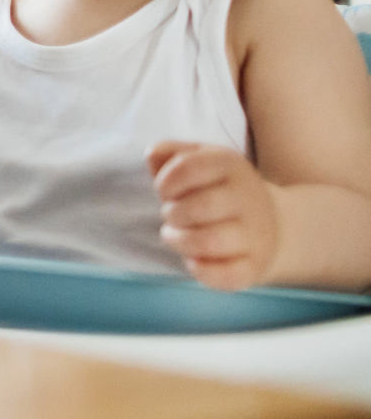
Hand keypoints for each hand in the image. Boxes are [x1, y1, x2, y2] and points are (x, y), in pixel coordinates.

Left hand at [149, 140, 279, 290]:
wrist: (275, 221)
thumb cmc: (218, 188)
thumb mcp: (199, 159)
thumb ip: (170, 152)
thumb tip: (152, 154)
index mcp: (230, 165)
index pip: (188, 168)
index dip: (165, 182)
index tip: (164, 191)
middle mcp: (248, 198)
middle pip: (200, 207)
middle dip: (172, 213)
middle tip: (171, 215)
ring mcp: (256, 235)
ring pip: (211, 242)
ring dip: (180, 241)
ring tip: (174, 236)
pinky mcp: (256, 266)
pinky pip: (227, 275)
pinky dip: (201, 271)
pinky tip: (193, 260)